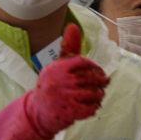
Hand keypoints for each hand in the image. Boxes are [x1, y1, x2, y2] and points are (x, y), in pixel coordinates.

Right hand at [25, 23, 108, 137]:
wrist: (36, 113)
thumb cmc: (52, 86)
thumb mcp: (58, 66)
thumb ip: (68, 48)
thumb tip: (73, 25)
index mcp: (56, 69)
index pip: (82, 62)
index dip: (95, 67)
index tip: (99, 71)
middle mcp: (58, 82)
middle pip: (91, 78)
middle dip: (101, 82)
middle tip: (104, 84)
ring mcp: (62, 98)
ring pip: (93, 94)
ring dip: (99, 95)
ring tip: (97, 95)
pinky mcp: (67, 113)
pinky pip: (90, 108)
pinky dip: (94, 107)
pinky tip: (92, 106)